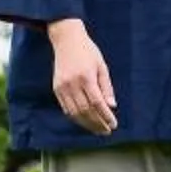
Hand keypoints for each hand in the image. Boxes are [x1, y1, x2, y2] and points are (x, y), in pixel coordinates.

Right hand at [49, 18, 117, 134]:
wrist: (66, 40)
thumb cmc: (88, 51)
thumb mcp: (102, 66)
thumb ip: (106, 87)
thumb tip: (112, 106)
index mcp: (86, 77)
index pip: (97, 103)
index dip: (106, 116)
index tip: (113, 125)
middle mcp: (73, 83)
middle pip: (85, 111)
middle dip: (97, 123)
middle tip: (106, 131)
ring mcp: (62, 87)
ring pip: (74, 112)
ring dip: (87, 123)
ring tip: (97, 129)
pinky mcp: (56, 88)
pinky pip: (66, 108)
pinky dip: (76, 117)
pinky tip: (84, 121)